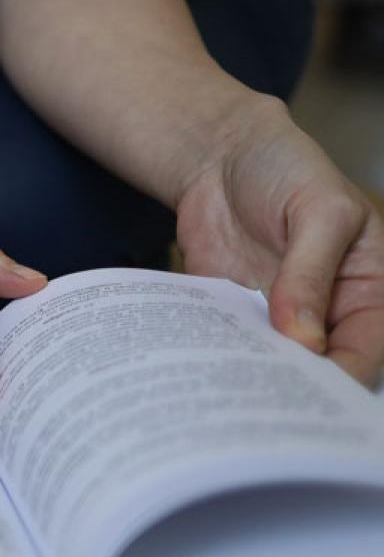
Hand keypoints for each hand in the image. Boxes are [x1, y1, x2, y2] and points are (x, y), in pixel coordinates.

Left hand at [176, 96, 383, 383]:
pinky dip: (210, 359)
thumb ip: (311, 272)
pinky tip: (191, 367)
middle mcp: (325, 314)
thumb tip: (304, 337)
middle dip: (289, 389)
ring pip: (266, 367)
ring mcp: (274, 317)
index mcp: (367, 292)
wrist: (222, 155)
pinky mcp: (229, 313)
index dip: (342, 378)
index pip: (366, 352)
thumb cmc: (288, 170)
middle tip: (255, 401)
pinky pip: (222, 346)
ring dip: (245, 380)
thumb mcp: (319, 211)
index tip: (307, 394)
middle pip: (316, 372)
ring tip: (220, 391)